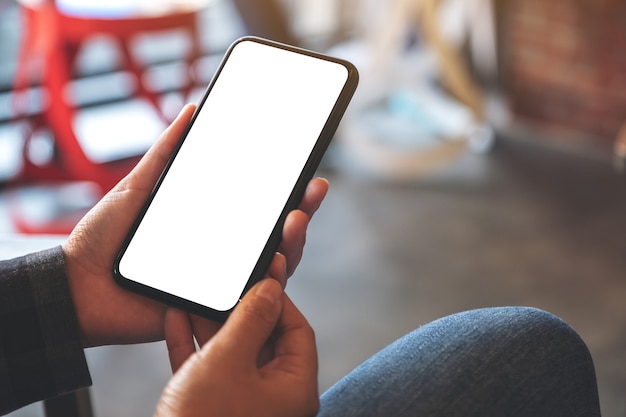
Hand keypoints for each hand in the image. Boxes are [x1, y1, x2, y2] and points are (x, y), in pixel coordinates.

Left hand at [62, 104, 328, 346]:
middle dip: (302, 212)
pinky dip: (267, 280)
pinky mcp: (212, 311)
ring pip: (271, 267)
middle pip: (275, 236)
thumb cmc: (105, 240)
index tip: (306, 170)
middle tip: (314, 189)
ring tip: (297, 218)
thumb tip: (193, 111)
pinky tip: (276, 257)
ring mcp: (220, 283)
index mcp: (212, 226)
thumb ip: (166, 154)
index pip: (259, 210)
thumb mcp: (138, 188)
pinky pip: (247, 300)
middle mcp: (223, 254)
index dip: (286, 192)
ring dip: (292, 243)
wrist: (75, 288)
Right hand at [157, 279, 319, 416]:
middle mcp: (274, 397)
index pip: (297, 330)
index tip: (264, 275)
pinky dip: (194, 346)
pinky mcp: (212, 409)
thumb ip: (251, 318)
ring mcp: (243, 404)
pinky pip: (208, 369)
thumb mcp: (229, 359)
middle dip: (240, 309)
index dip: (280, 299)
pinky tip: (177, 320)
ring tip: (198, 296)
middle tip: (228, 282)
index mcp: (293, 388)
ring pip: (232, 353)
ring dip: (212, 324)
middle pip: (265, 339)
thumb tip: (271, 288)